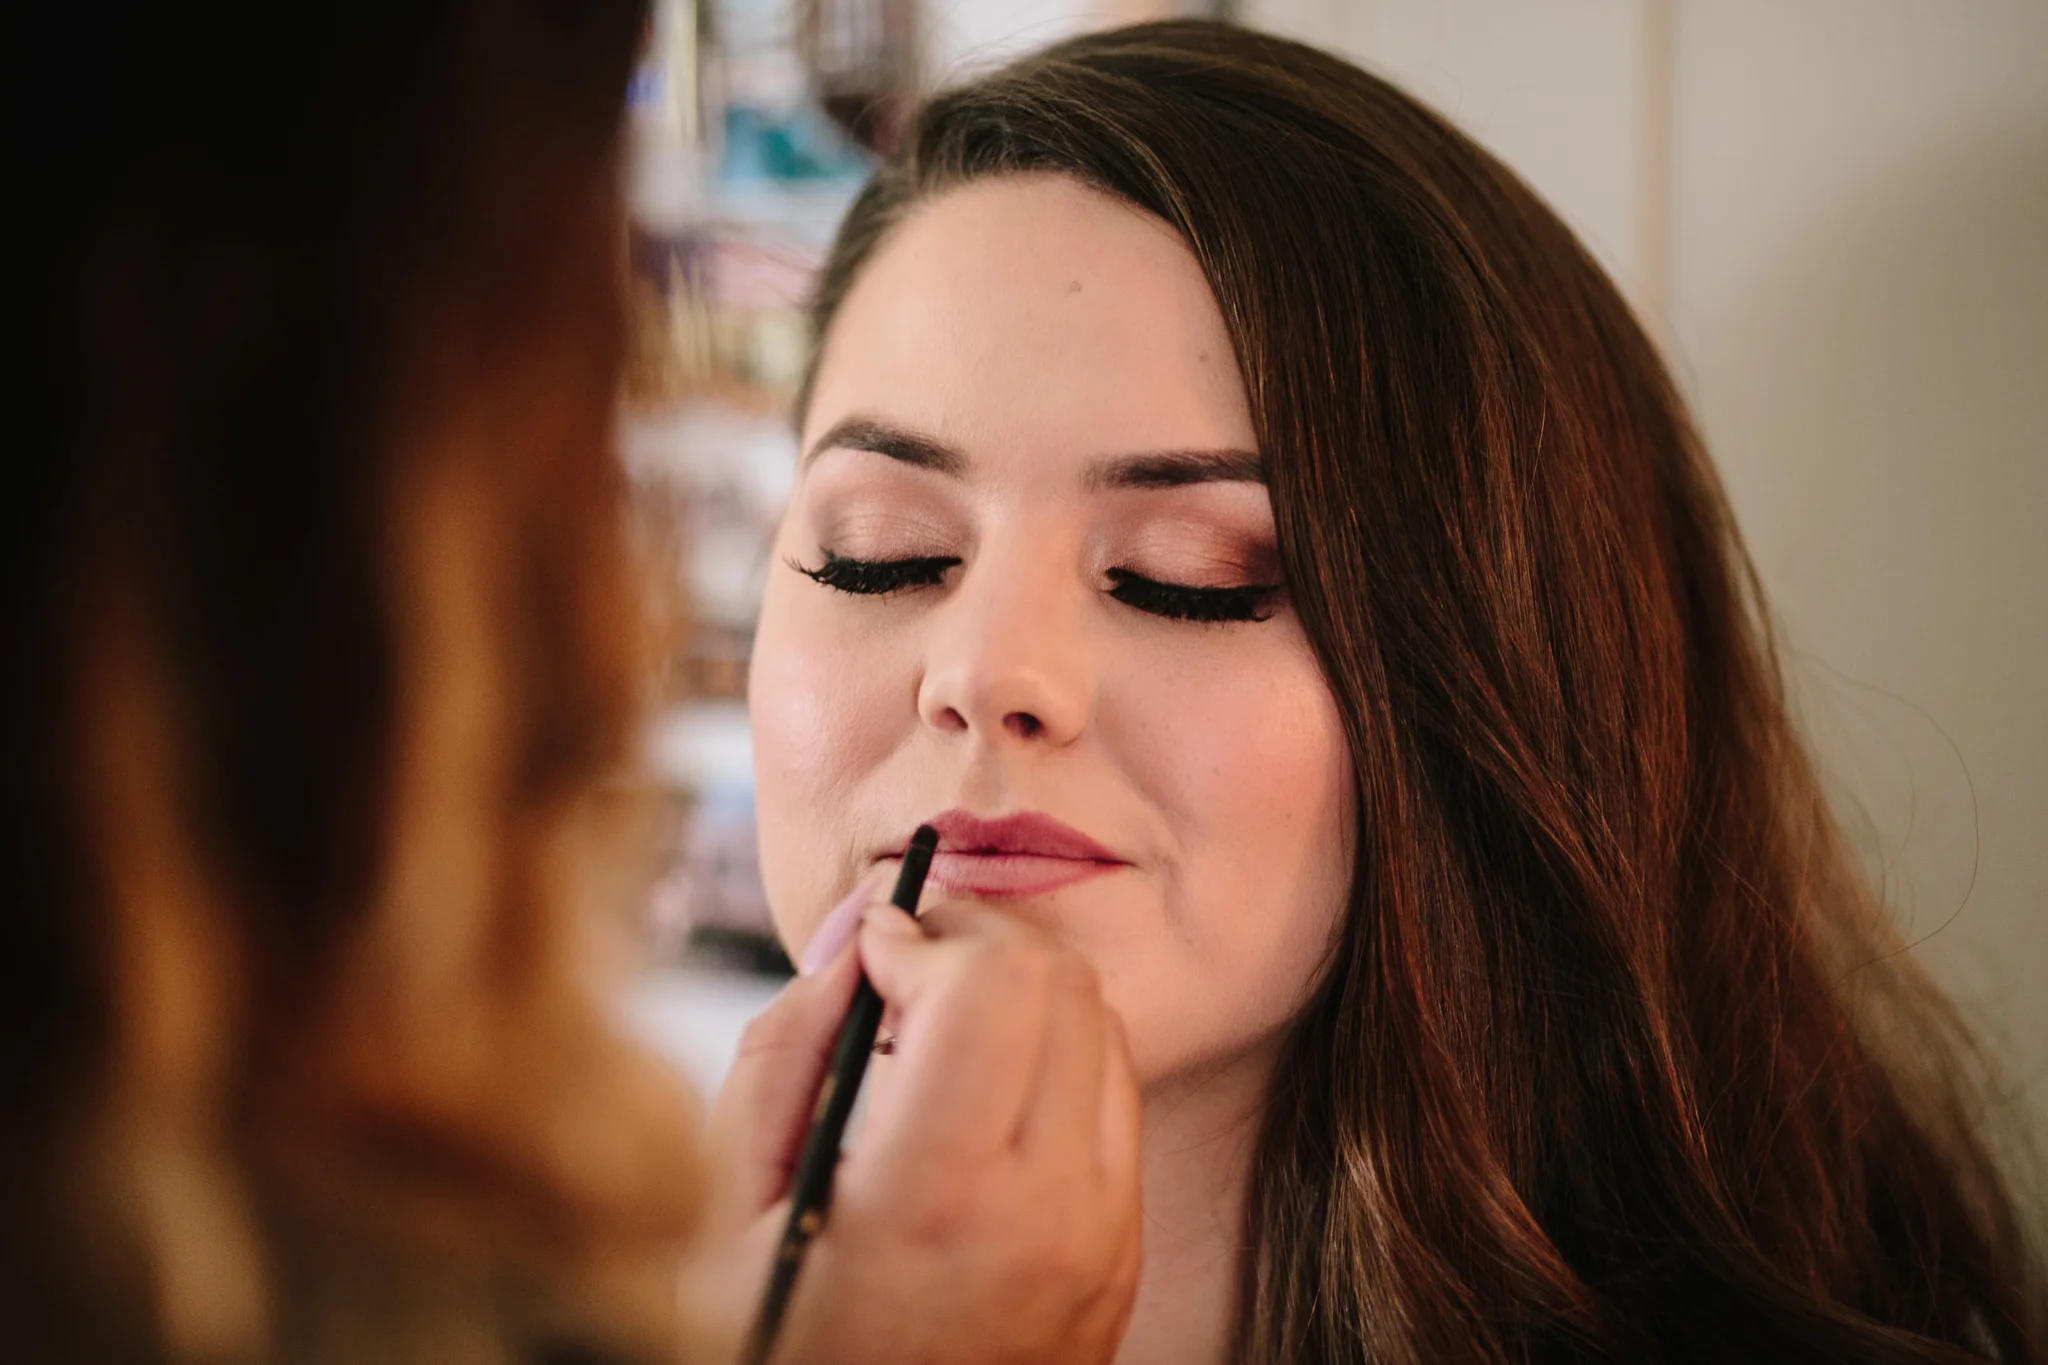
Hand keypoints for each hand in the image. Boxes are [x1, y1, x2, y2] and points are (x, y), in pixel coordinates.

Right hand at [693, 892, 1142, 1364]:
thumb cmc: (778, 1355)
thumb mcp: (724, 1214)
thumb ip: (787, 1051)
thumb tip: (852, 942)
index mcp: (937, 1197)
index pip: (992, 980)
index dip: (922, 933)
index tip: (872, 944)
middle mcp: (1049, 1212)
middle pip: (1061, 985)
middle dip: (978, 944)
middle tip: (907, 961)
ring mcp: (1102, 1239)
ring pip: (1103, 1031)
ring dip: (1023, 998)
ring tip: (938, 1029)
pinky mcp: (1121, 1258)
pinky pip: (1117, 1105)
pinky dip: (1057, 1065)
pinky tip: (982, 1095)